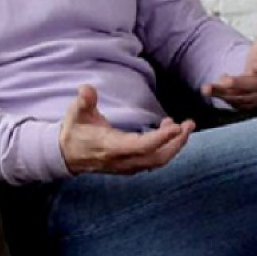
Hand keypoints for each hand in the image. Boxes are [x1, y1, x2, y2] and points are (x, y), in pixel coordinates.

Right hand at [58, 85, 194, 174]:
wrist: (67, 155)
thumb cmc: (74, 130)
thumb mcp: (76, 112)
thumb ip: (84, 101)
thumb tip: (86, 89)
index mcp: (112, 146)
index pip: (141, 146)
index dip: (161, 138)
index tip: (176, 126)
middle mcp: (123, 160)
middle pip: (158, 157)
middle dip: (177, 142)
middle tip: (189, 124)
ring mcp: (128, 166)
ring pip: (158, 161)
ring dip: (174, 145)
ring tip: (181, 125)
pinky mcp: (131, 166)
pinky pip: (154, 160)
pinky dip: (166, 148)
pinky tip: (168, 131)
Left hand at [201, 2, 256, 109]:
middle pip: (251, 85)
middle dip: (236, 84)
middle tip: (222, 80)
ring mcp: (256, 97)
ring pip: (239, 97)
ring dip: (222, 94)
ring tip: (206, 88)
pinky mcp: (246, 104)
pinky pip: (234, 104)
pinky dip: (222, 98)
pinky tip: (209, 91)